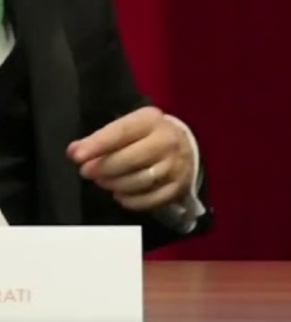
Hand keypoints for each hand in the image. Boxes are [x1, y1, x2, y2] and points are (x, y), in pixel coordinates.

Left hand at [66, 106, 194, 211]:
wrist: (185, 147)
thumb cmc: (146, 136)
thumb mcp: (127, 128)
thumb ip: (101, 138)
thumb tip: (74, 151)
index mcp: (152, 121)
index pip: (122, 132)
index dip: (98, 144)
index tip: (76, 156)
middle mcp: (167, 141)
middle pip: (130, 159)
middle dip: (103, 168)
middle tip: (87, 171)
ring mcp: (175, 165)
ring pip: (139, 182)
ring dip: (115, 185)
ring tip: (105, 181)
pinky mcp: (178, 187)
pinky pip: (149, 200)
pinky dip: (130, 201)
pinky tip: (121, 194)